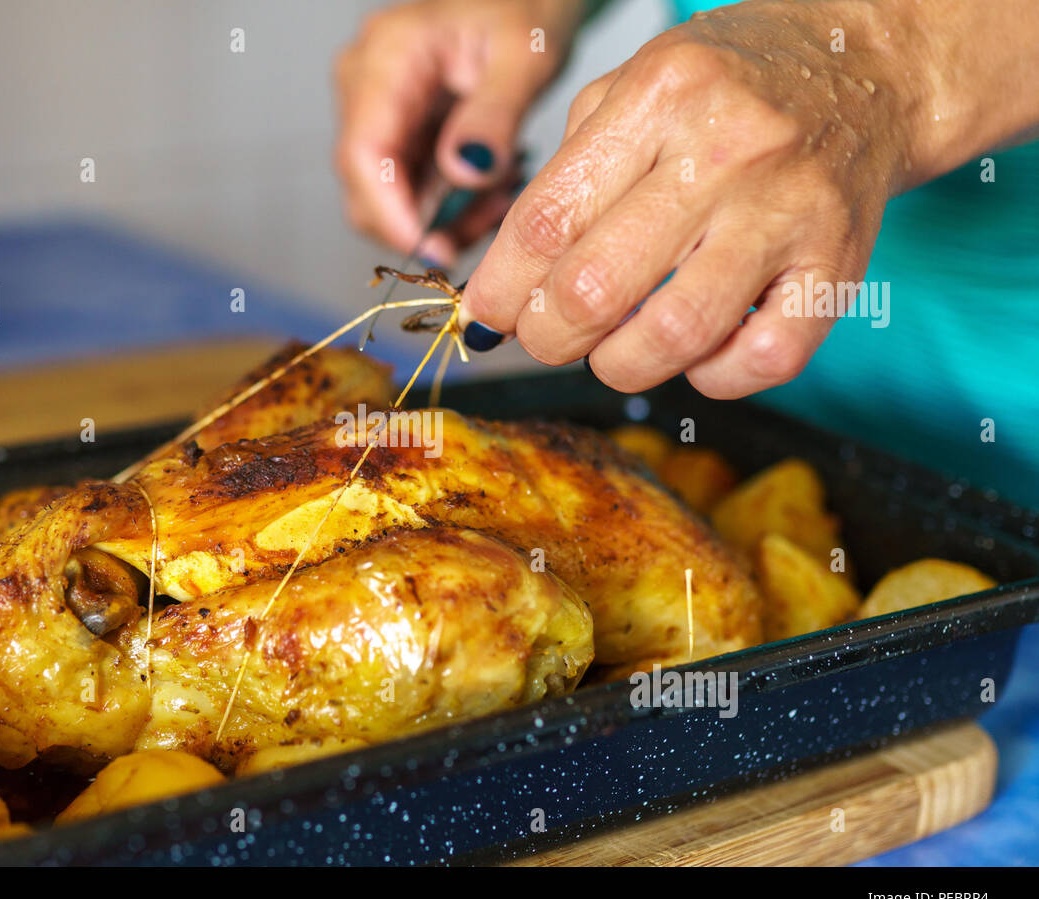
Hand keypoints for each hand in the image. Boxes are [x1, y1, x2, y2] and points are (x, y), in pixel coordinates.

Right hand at [333, 0, 584, 267]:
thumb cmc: (525, 9)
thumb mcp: (524, 57)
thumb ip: (493, 117)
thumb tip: (463, 174)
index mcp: (387, 57)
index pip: (362, 155)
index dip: (391, 215)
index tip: (436, 252)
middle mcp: (366, 85)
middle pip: (367, 189)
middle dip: (424, 226)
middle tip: (488, 226)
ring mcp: (377, 112)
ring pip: (388, 201)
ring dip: (444, 220)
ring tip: (499, 200)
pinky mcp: (397, 134)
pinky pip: (410, 192)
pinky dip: (450, 207)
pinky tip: (489, 191)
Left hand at [459, 0, 1033, 397]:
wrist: (864, 69)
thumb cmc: (730, 87)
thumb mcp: (632, 87)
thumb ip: (566, 175)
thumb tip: (503, 288)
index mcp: (658, 97)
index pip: (547, 220)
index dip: (500, 288)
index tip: (484, 315)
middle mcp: (724, 151)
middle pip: (595, 288)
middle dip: (548, 336)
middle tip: (545, 336)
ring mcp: (787, 211)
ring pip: (674, 334)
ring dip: (621, 365)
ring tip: (613, 350)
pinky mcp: (839, 262)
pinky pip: (764, 359)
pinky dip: (713, 378)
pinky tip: (695, 355)